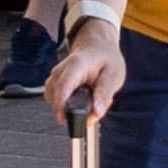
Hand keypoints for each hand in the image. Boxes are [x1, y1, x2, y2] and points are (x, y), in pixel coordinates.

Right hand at [43, 14, 127, 128]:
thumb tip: (96, 113)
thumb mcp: (114, 75)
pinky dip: (68, 106)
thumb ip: (104, 94)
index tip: (64, 119)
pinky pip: (57, 102)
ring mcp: (54, 78)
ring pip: (55, 102)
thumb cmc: (105, 60)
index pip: (63, 87)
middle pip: (56, 98)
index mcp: (76, 65)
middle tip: (94, 106)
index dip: (61, 105)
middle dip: (73, 110)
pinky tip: (81, 99)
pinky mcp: (53, 85)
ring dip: (72, 108)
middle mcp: (60, 71)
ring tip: (90, 99)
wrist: (97, 48)